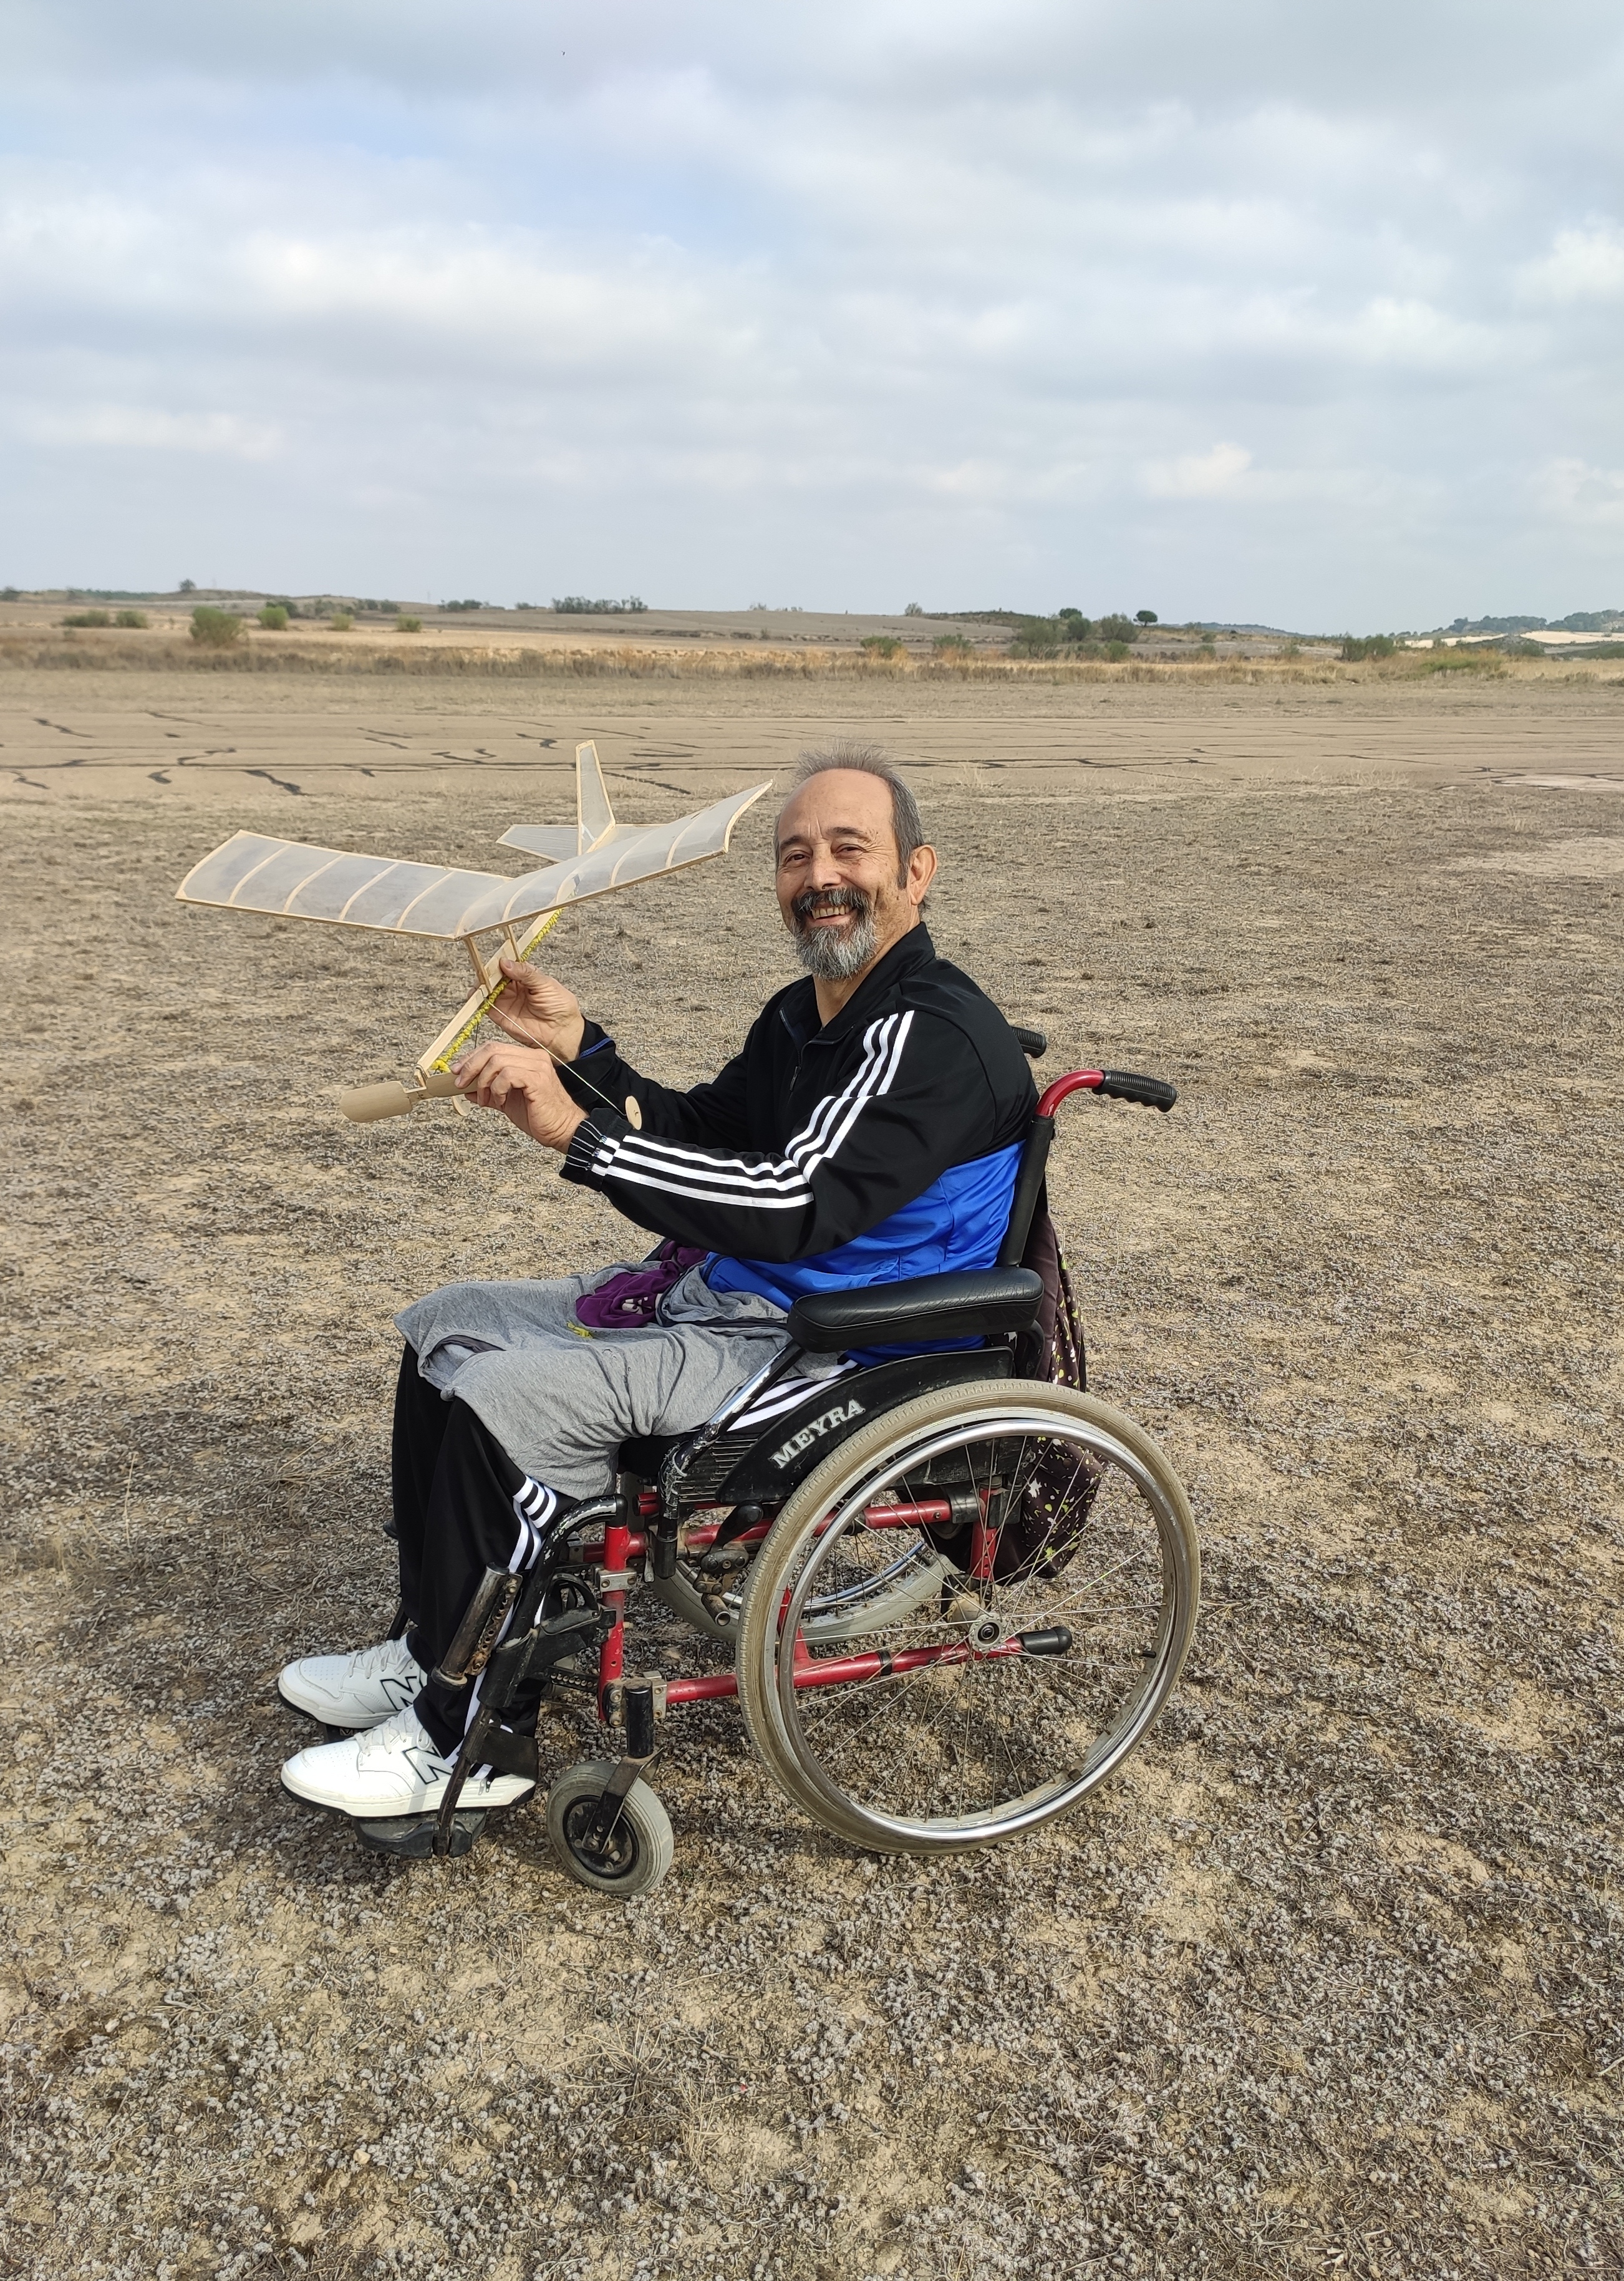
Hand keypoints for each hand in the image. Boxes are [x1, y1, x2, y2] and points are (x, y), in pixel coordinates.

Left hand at [452, 1039, 587, 1152]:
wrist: (563, 1130)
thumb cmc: (539, 1117)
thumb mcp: (506, 1102)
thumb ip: (488, 1092)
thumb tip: (468, 1089)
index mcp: (527, 1058)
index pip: (493, 1048)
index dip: (471, 1058)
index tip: (457, 1072)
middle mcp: (533, 1057)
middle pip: (492, 1050)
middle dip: (471, 1067)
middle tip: (461, 1084)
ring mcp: (537, 1066)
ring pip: (497, 1062)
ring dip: (484, 1082)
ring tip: (487, 1099)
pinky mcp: (538, 1079)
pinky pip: (507, 1075)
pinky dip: (497, 1089)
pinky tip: (501, 1102)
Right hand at [486, 961, 585, 1061]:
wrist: (562, 1032)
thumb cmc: (560, 1007)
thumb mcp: (545, 984)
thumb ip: (525, 973)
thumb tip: (505, 963)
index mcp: (526, 976)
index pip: (509, 965)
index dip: (502, 962)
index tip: (498, 961)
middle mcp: (514, 987)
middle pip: (495, 976)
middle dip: (489, 973)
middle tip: (488, 972)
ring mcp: (506, 1001)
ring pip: (488, 989)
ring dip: (481, 985)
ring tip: (482, 983)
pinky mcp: (501, 1015)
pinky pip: (485, 1006)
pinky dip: (478, 1000)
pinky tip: (477, 995)